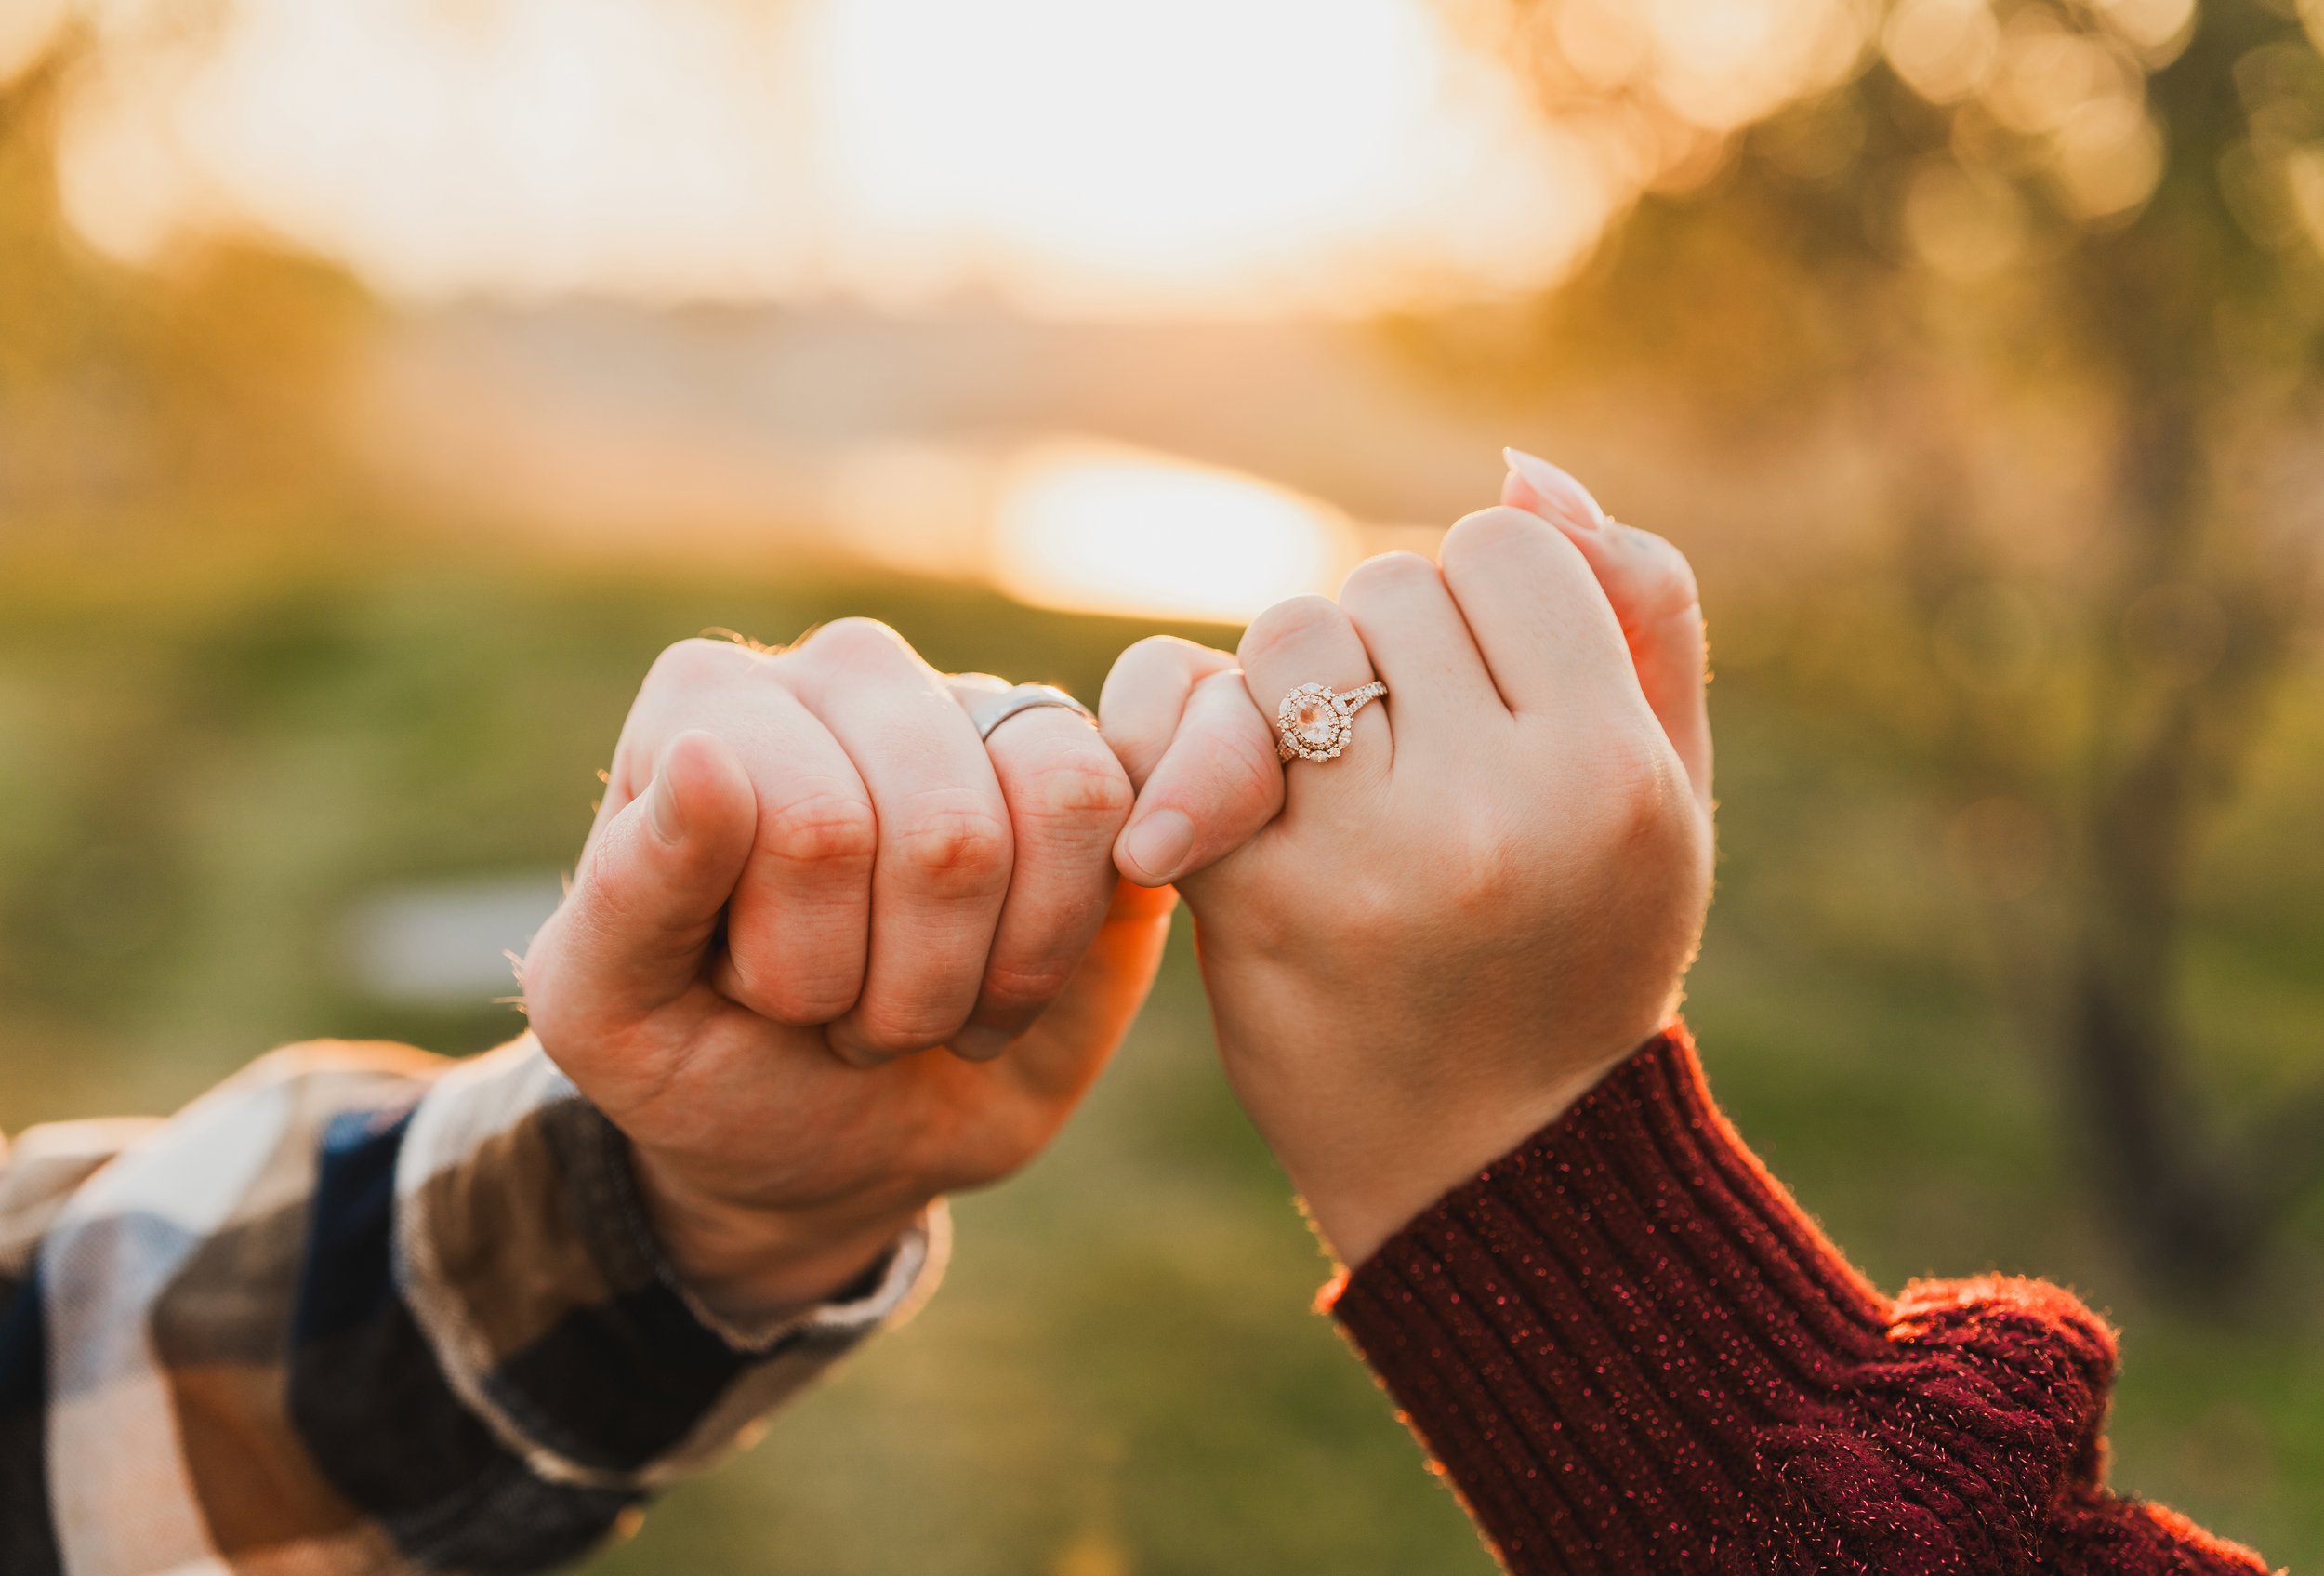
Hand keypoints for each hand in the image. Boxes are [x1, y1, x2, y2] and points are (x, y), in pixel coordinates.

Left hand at [521, 623, 1171, 1316]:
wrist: (831, 1147)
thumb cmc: (704, 1070)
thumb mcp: (614, 1016)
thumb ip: (630, 887)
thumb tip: (704, 754)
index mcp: (710, 705)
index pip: (810, 823)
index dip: (796, 961)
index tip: (747, 993)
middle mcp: (846, 673)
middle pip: (943, 828)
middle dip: (897, 985)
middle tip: (837, 1016)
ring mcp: (972, 708)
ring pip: (1052, 804)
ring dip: (985, 968)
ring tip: (919, 1000)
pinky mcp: (1075, 762)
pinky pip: (1114, 810)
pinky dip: (1057, 944)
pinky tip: (998, 979)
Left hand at [1099, 455, 1712, 1266]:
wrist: (1492, 1167)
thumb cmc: (1589, 951)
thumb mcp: (1670, 787)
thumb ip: (1636, 610)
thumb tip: (1521, 468)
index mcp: (1610, 771)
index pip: (1502, 546)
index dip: (1487, 601)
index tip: (1494, 689)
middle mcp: (1491, 809)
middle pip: (1383, 586)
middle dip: (1393, 650)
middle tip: (1416, 754)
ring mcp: (1362, 859)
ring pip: (1286, 639)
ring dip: (1297, 688)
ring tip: (1338, 777)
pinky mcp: (1251, 901)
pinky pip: (1187, 717)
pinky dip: (1196, 739)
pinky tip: (1229, 807)